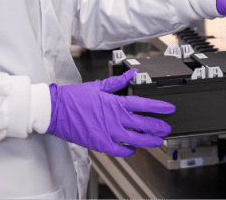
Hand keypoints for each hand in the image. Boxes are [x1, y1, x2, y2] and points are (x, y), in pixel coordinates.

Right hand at [46, 69, 174, 156]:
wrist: (57, 110)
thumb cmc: (75, 97)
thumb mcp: (98, 86)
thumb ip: (117, 82)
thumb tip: (131, 73)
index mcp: (115, 103)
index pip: (143, 105)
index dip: (158, 107)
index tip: (169, 108)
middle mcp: (115, 119)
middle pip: (143, 124)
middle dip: (158, 126)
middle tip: (167, 128)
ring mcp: (108, 133)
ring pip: (135, 139)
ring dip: (149, 140)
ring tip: (158, 141)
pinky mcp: (100, 144)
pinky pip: (119, 150)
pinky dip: (129, 151)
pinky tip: (134, 149)